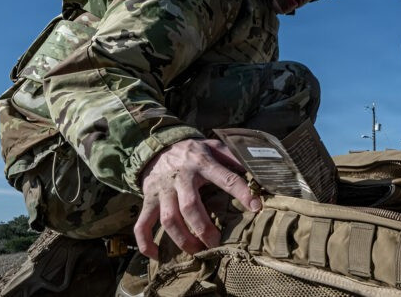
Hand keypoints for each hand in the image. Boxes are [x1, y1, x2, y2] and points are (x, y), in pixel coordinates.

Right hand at [133, 138, 260, 259]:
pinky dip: (146, 242)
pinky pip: (142, 224)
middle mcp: (180, 177)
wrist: (157, 145)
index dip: (241, 193)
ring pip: (168, 219)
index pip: (225, 178)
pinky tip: (158, 255)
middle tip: (216, 243)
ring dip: (182, 239)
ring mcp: (162, 190)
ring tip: (197, 250)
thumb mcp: (214, 145)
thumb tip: (258, 168)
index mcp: (202, 162)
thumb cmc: (193, 151)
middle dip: (204, 228)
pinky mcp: (148, 199)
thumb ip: (234, 156)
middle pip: (190, 206)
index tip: (256, 207)